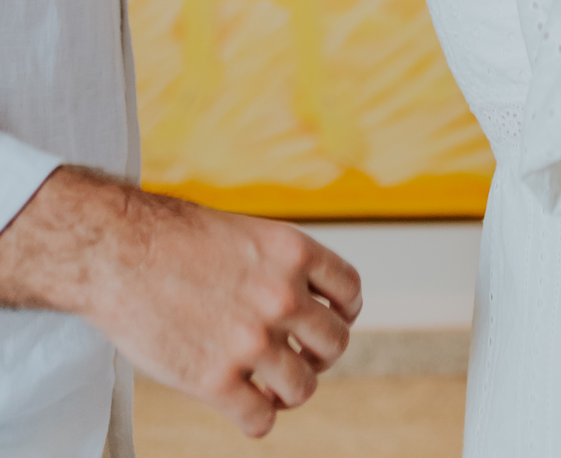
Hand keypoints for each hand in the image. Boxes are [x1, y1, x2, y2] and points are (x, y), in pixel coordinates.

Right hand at [0, 168, 361, 436]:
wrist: (117, 252)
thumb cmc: (173, 238)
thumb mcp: (245, 232)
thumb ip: (279, 266)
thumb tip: (307, 301)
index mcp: (293, 251)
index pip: (350, 291)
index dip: (343, 311)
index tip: (328, 320)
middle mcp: (282, 296)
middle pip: (335, 343)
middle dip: (319, 354)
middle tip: (296, 356)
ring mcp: (250, 342)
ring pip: (303, 387)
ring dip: (290, 390)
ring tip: (270, 384)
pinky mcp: (214, 382)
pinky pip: (261, 420)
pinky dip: (258, 418)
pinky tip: (243, 404)